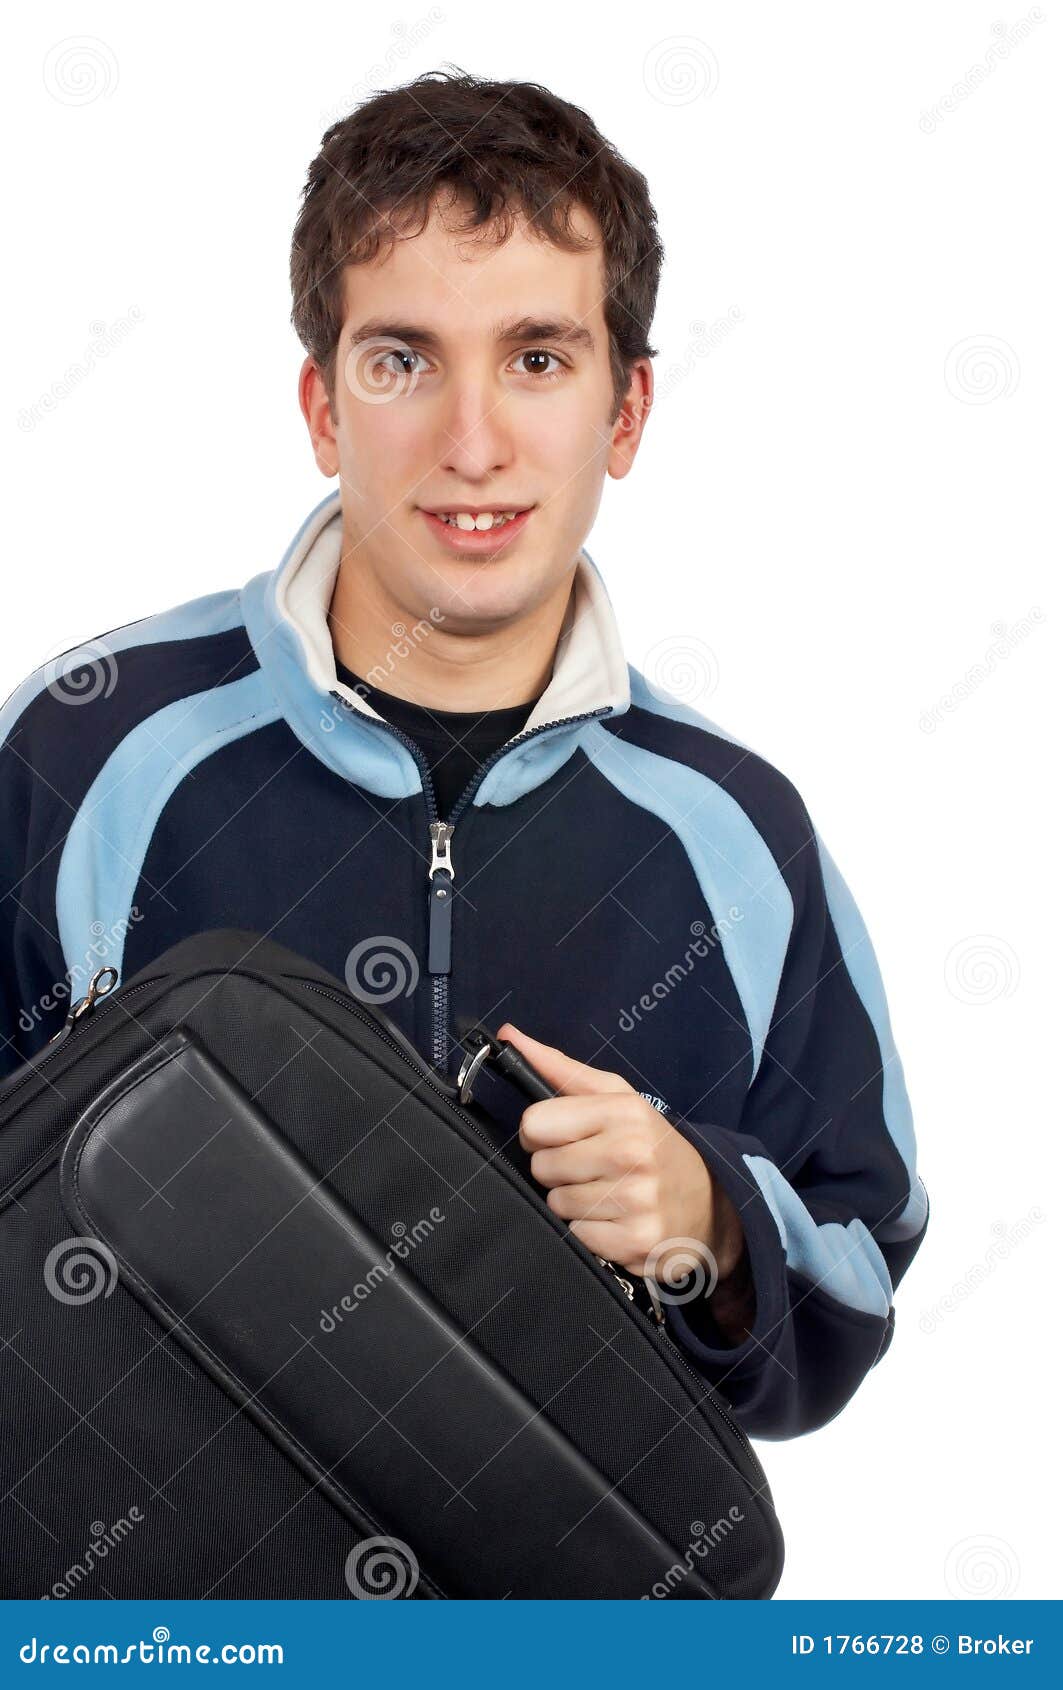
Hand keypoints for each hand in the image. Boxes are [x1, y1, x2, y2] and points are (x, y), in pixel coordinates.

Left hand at [495, 1023, 746, 1284]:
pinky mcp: (636, 1241)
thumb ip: (559, 1068)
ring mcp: (635, 1200)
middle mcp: (630, 1153)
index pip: (535, 1123)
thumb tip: (507, 1035)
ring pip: (556, 1204)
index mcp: (622, 1111)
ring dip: (573, 1202)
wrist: (709, 1200)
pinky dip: (590, 1232)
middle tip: (590, 1168)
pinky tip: (615, 1220)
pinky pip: (576, 1236)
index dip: (539, 1133)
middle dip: (558, 1170)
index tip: (559, 1138)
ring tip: (605, 1193)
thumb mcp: (615, 1097)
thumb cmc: (650, 1143)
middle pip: (541, 1167)